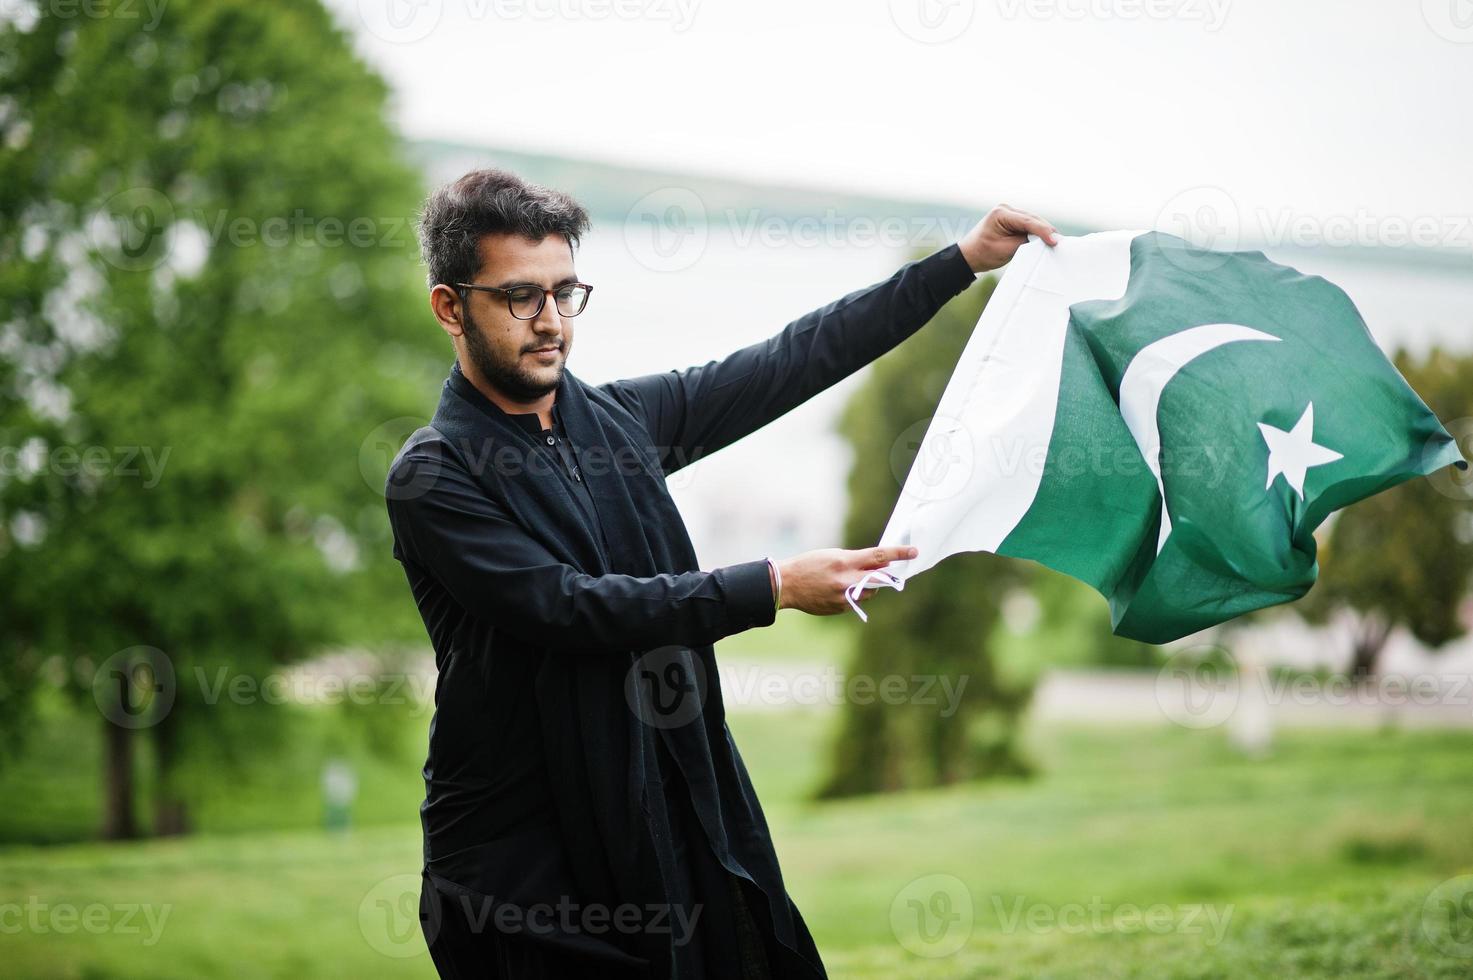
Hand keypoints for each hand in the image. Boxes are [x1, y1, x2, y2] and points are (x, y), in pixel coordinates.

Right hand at [773, 545, 918, 615]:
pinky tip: (837, 590)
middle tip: (891, 571)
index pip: (879, 556)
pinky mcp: (841, 608)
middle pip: (879, 579)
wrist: (787, 585)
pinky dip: (854, 595)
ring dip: (868, 586)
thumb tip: (877, 564)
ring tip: (850, 580)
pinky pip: (856, 601)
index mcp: (845, 562)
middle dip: (886, 575)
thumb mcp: (832, 555)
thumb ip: (856, 560)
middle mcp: (847, 581)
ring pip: (870, 592)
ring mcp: (844, 597)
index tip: (914, 551)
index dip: (899, 553)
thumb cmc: (809, 565)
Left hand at [958, 204, 1058, 272]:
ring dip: (1044, 231)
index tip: (1055, 241)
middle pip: (1033, 219)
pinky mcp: (1013, 220)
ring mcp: (1010, 213)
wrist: (969, 255)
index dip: (1043, 231)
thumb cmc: (983, 253)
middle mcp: (1006, 209)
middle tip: (1061, 242)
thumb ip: (1024, 243)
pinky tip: (1047, 239)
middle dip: (1047, 230)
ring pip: (1033, 221)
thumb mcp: (1005, 250)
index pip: (1028, 221)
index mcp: (1001, 213)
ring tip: (1056, 241)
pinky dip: (1037, 232)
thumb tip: (1042, 240)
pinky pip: (1029, 225)